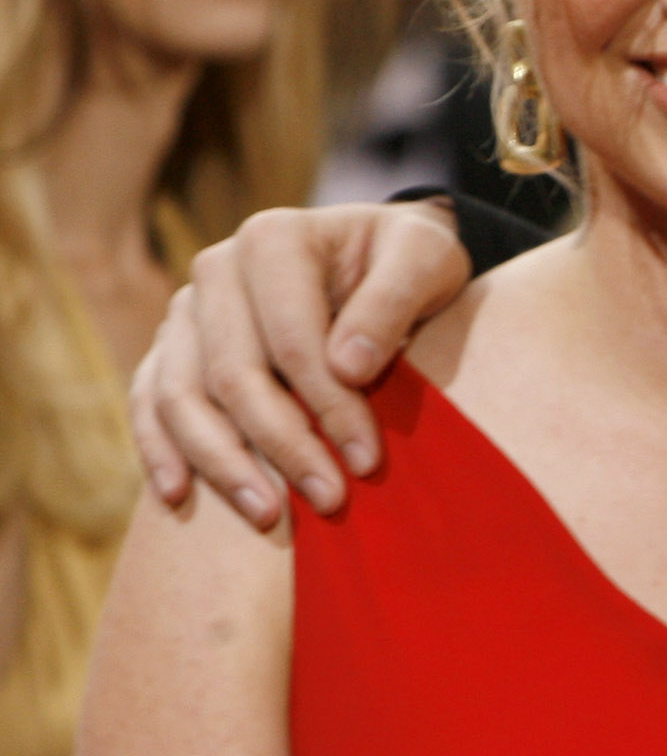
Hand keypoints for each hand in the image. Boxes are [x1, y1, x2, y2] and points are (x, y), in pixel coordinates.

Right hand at [129, 200, 470, 527]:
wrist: (378, 253)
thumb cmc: (408, 256)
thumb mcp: (427, 258)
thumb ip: (394, 300)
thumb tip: (348, 367)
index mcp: (273, 240)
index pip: (293, 341)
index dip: (329, 405)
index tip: (367, 460)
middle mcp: (217, 269)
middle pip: (234, 375)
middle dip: (282, 445)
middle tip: (329, 501)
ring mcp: (187, 310)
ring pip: (182, 396)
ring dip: (221, 462)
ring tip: (267, 515)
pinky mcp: (173, 346)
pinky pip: (150, 401)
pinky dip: (160, 449)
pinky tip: (178, 495)